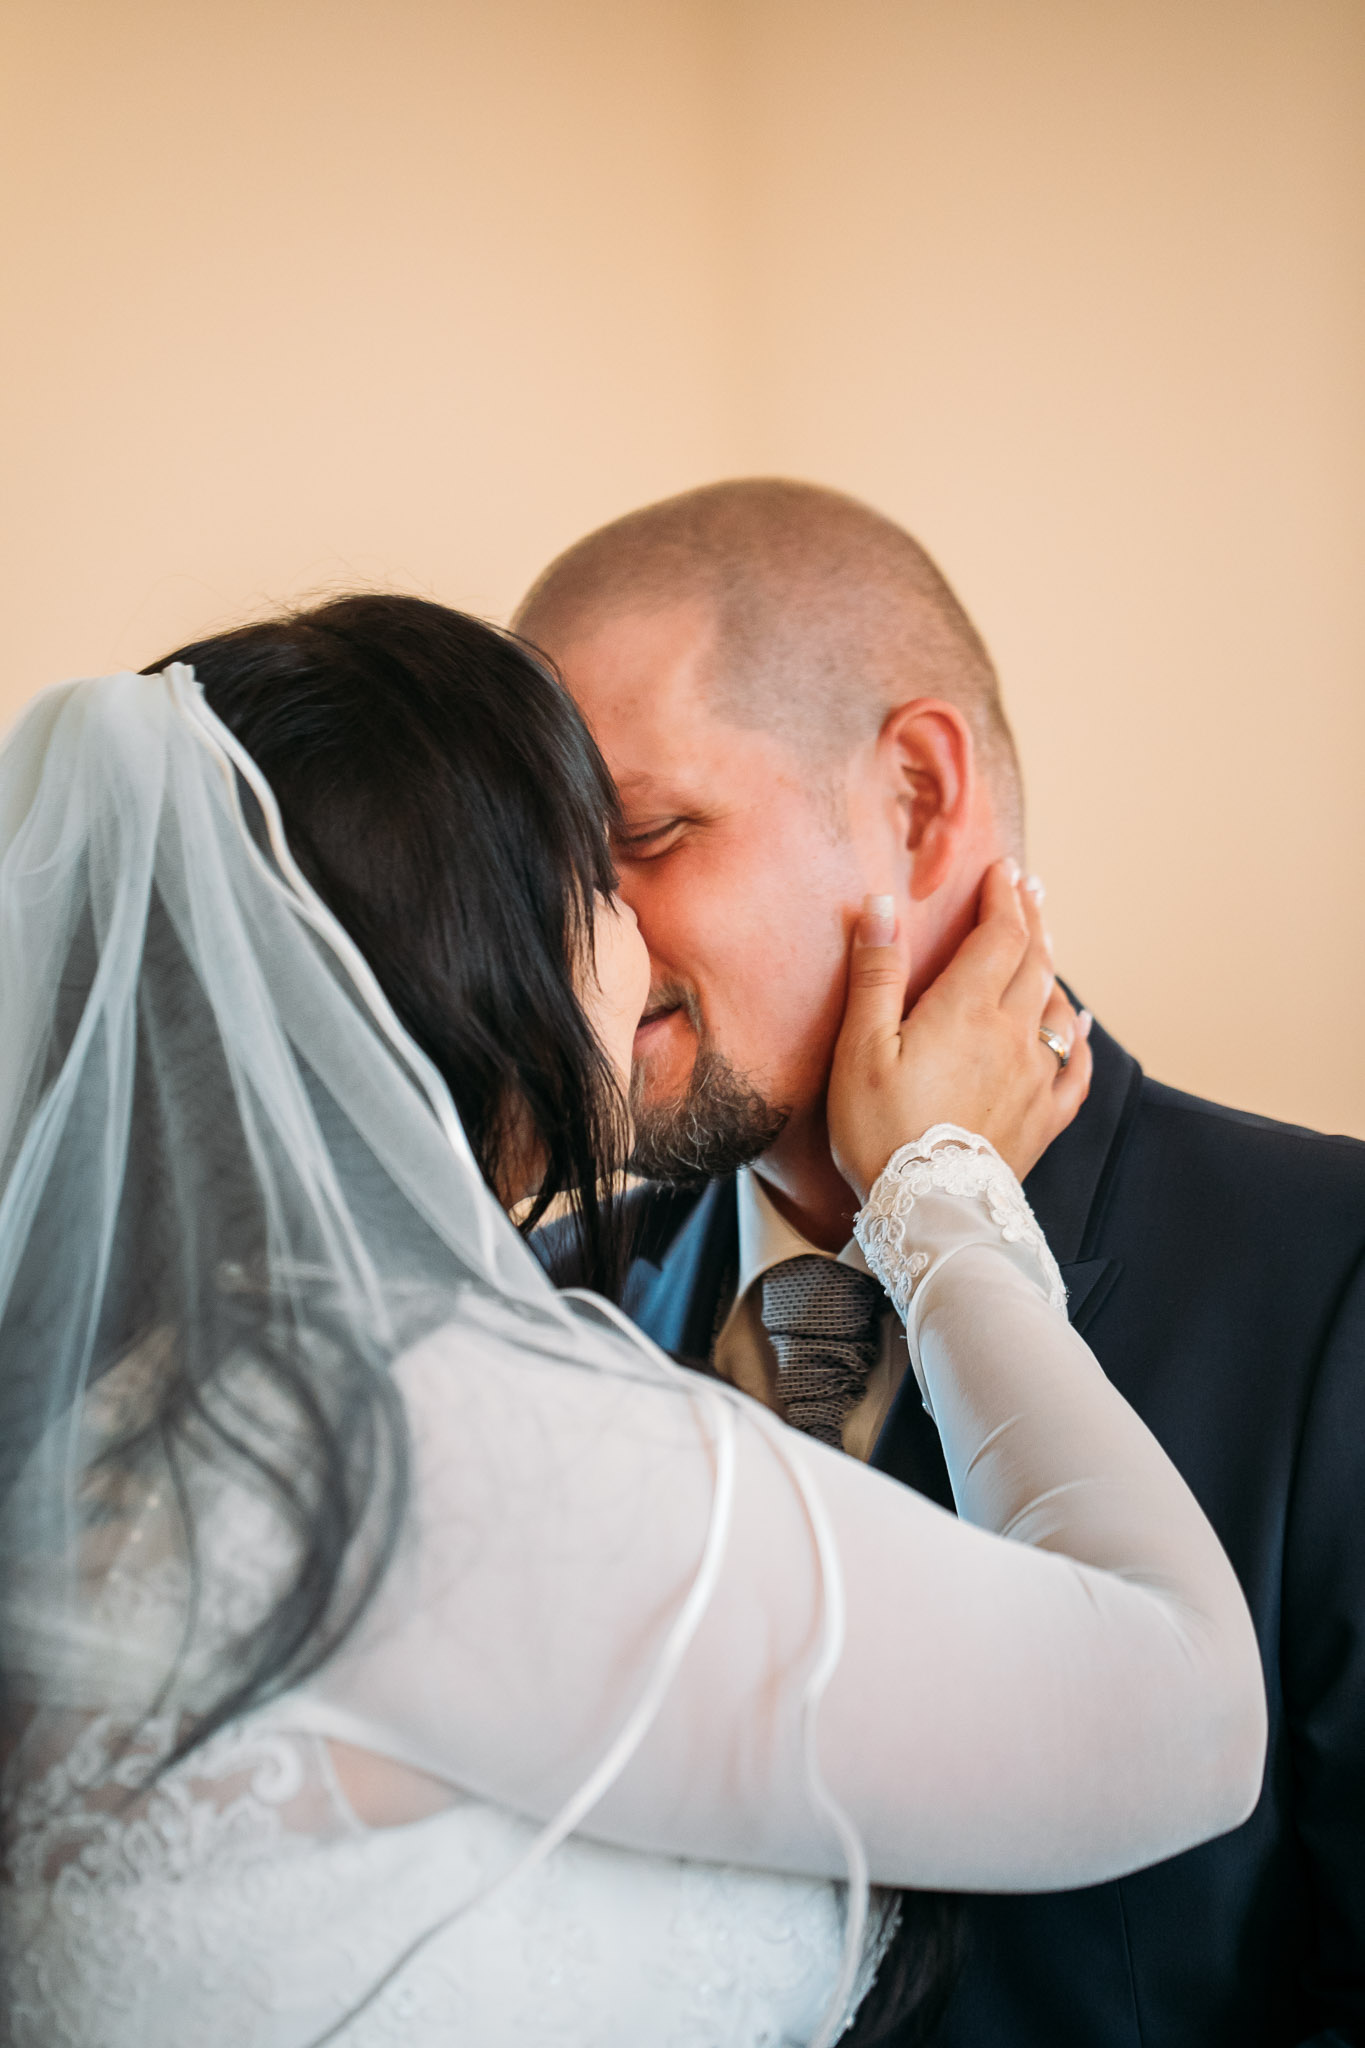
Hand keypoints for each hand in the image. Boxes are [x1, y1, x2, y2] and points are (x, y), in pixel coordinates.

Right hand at [827, 861, 1092, 1199]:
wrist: (930, 1211)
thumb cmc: (881, 1131)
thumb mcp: (860, 1048)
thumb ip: (876, 973)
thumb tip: (884, 904)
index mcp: (967, 1010)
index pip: (999, 934)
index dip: (1003, 896)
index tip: (1003, 870)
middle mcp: (1012, 1034)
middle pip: (1034, 960)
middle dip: (1031, 918)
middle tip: (1028, 888)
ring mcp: (1035, 1077)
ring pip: (1057, 1005)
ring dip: (1051, 966)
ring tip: (1044, 944)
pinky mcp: (1043, 1118)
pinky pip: (1075, 1069)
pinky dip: (1081, 1038)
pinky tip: (1081, 1025)